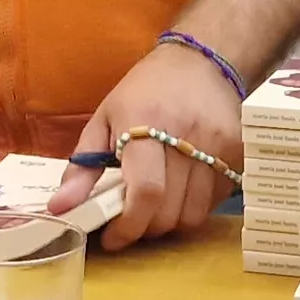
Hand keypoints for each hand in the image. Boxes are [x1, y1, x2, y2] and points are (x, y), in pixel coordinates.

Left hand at [56, 40, 243, 250]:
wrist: (202, 61)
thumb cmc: (145, 90)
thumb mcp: (104, 118)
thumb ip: (83, 166)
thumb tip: (60, 208)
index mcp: (145, 123)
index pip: (146, 190)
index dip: (128, 225)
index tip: (112, 239)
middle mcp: (187, 135)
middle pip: (169, 210)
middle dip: (145, 228)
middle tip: (131, 221)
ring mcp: (218, 144)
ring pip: (194, 214)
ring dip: (170, 222)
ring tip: (155, 207)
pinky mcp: (238, 153)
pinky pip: (214, 202)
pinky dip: (194, 208)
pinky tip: (180, 192)